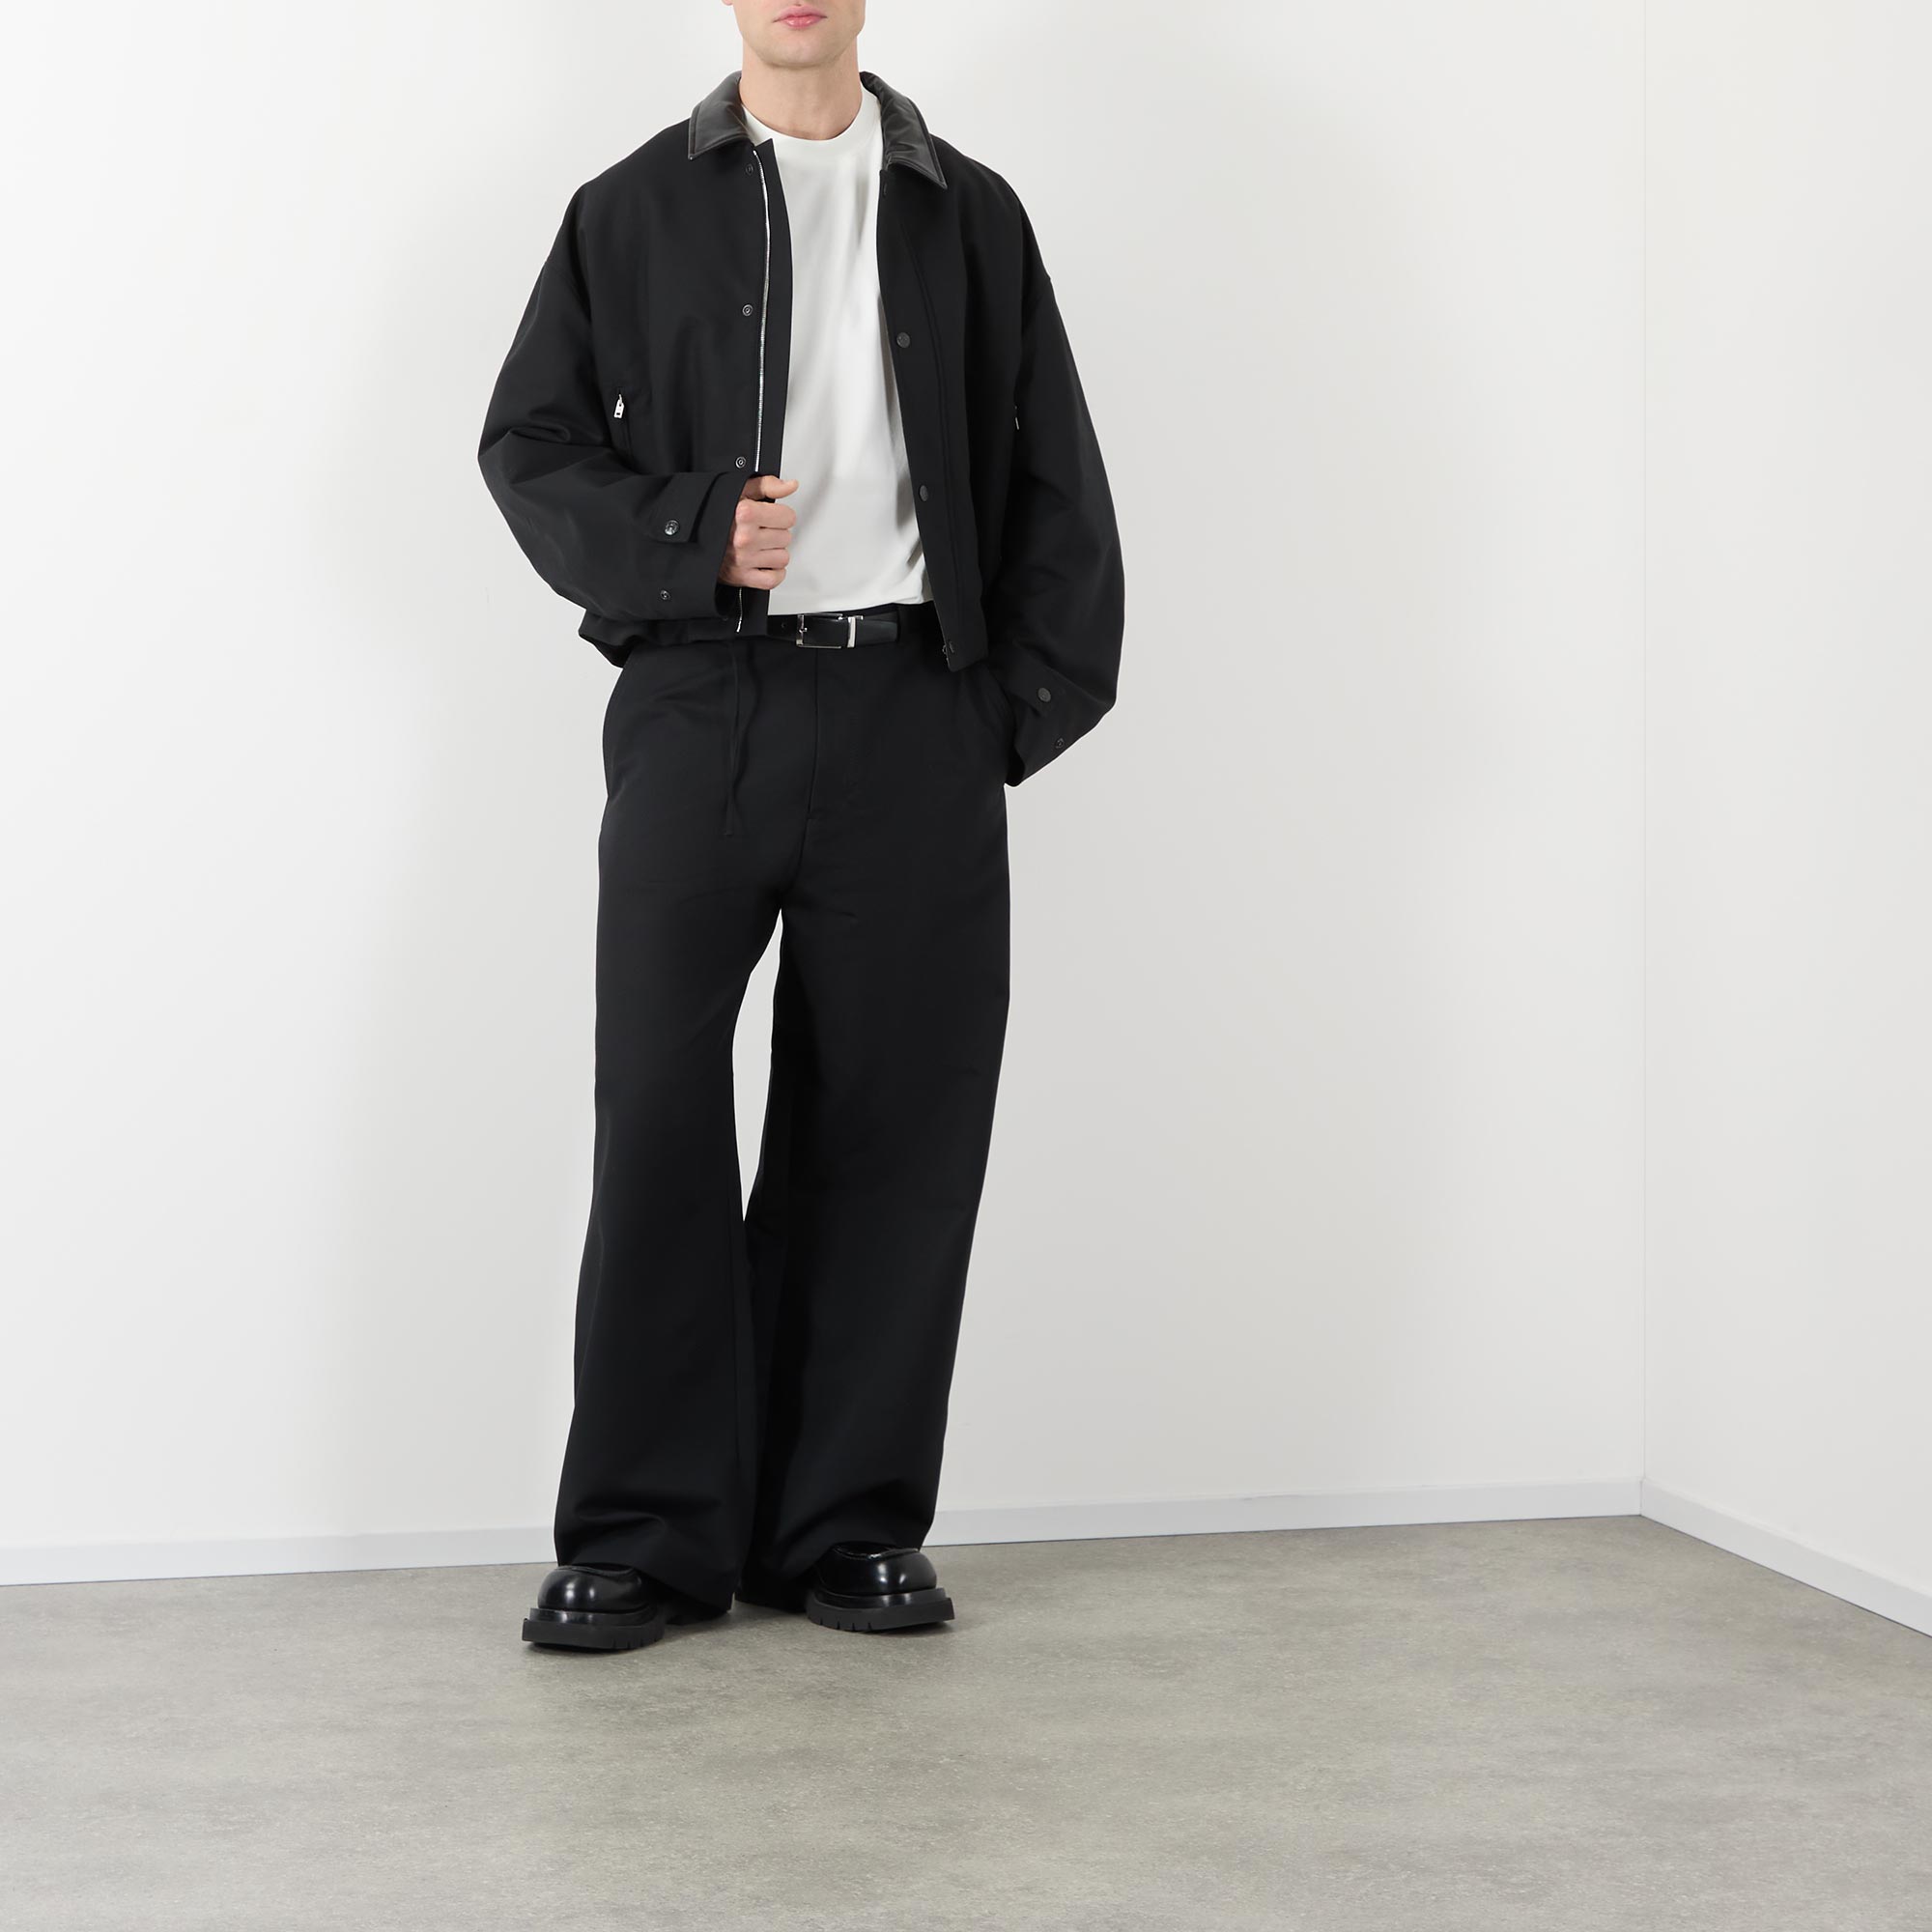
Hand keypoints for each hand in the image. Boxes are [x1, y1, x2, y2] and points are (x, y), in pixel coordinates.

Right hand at [720, 474, 797, 589]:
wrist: (693, 538)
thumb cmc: (715, 514)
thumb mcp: (740, 490)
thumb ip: (768, 485)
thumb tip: (790, 486)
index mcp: (745, 514)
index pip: (788, 517)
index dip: (781, 515)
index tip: (770, 515)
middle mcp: (744, 538)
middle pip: (786, 538)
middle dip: (776, 533)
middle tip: (761, 530)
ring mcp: (744, 560)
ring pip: (782, 558)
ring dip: (774, 552)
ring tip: (759, 545)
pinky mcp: (742, 577)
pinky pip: (773, 579)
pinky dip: (773, 573)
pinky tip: (764, 562)